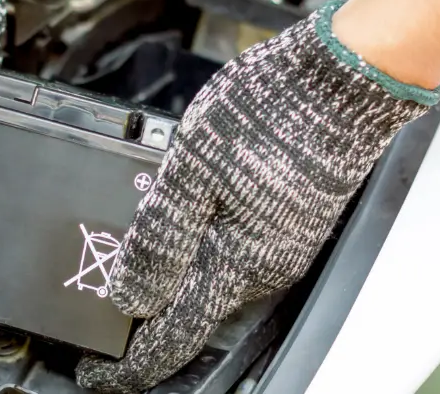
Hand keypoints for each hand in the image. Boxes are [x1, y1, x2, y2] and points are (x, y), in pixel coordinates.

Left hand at [76, 2, 437, 392]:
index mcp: (236, 262)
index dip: (130, 364)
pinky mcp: (287, 218)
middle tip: (98, 287)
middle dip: (142, 305)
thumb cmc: (271, 111)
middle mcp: (263, 265)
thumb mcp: (191, 169)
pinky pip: (230, 246)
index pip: (173, 336)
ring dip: (168, 265)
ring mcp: (280, 243)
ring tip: (131, 238)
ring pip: (208, 272)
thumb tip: (131, 296)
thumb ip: (160, 237)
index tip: (96, 371)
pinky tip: (179, 205)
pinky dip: (195, 239)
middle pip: (190, 306)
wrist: (343, 75)